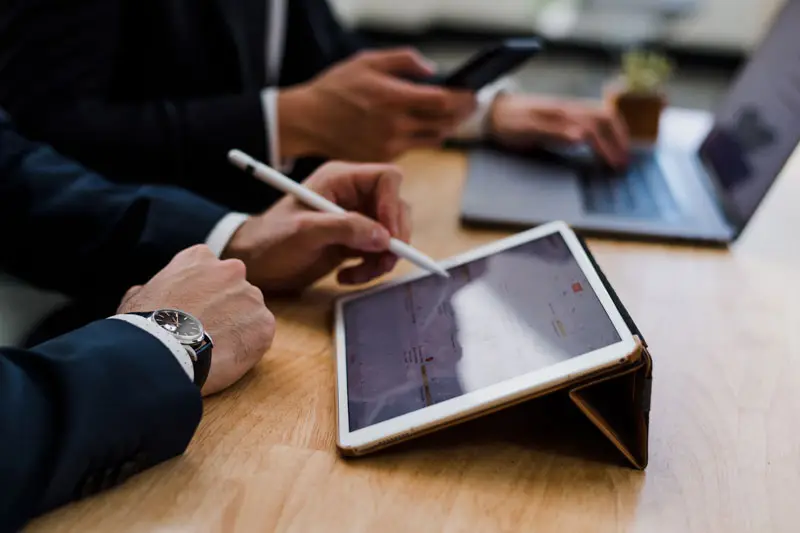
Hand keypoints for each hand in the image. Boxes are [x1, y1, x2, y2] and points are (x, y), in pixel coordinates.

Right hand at [117, 245, 274, 395]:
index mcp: (199, 257)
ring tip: (216, 348)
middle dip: (225, 307)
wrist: (162, 353)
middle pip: (235, 288)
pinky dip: (249, 346)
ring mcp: (251, 297)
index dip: (202, 292)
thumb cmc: (144, 325)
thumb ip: (157, 287)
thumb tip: (152, 292)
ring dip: (239, 326)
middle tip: (208, 330)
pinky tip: (228, 357)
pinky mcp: (264, 324)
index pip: (209, 270)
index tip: (194, 309)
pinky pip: (261, 334)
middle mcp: (231, 270)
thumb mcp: (137, 295)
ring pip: (250, 311)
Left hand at [223, 162, 410, 292]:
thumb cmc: (271, 241)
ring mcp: (355, 220)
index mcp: (340, 180)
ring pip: (390, 234)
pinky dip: (370, 268)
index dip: (393, 204)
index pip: (387, 179)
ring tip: (357, 275)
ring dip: (382, 259)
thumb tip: (384, 237)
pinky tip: (346, 277)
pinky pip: (378, 253)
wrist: (255, 265)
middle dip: (393, 237)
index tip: (389, 235)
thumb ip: (345, 229)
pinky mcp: (353, 242)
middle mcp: (352, 196)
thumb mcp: (305, 232)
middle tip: (384, 262)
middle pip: (396, 208)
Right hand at [278, 48, 475, 161]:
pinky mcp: (384, 157)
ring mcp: (390, 145)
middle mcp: (394, 125)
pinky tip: (425, 126)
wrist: (308, 121)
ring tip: (451, 115)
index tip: (474, 94)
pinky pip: (414, 147)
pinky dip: (424, 137)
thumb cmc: (336, 88)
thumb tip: (432, 71)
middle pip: (444, 123)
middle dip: (462, 114)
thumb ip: (404, 60)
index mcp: (393, 98)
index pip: (443, 102)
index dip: (463, 99)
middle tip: (470, 105)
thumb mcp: (368, 61)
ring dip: (446, 127)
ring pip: (433, 138)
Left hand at [488, 94, 629, 167]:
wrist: (494, 112)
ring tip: (621, 155)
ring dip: (616, 134)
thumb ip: (554, 133)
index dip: (608, 147)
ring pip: (602, 116)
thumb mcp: (527, 130)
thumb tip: (582, 138)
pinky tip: (606, 143)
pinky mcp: (567, 114)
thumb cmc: (509, 123)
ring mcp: (569, 109)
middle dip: (619, 141)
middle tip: (624, 165)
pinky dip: (607, 130)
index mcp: (563, 113)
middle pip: (605, 119)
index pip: (596, 128)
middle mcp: (570, 108)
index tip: (615, 165)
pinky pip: (594, 118)